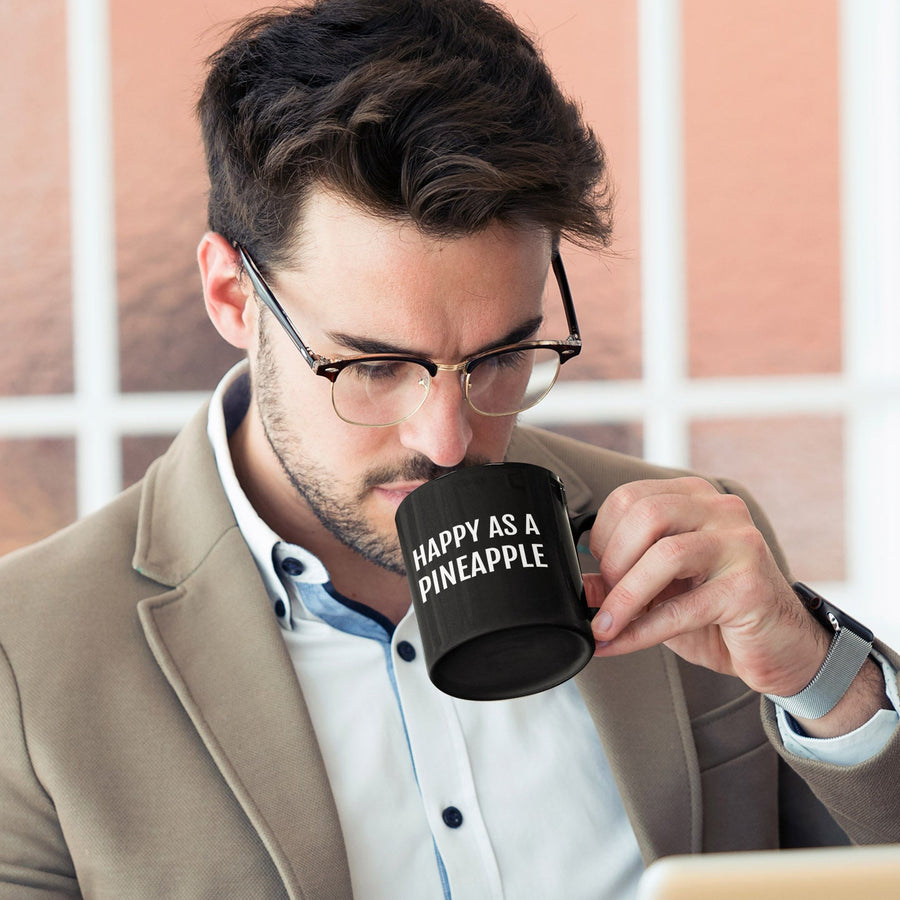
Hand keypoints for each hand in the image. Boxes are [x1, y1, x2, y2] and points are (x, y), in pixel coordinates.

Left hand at [584, 477, 829, 697]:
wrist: (782, 650)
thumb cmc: (719, 613)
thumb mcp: (661, 592)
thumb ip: (621, 582)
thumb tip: (580, 586)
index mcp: (695, 500)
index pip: (631, 496)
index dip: (603, 534)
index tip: (597, 570)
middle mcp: (721, 511)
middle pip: (647, 514)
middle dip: (614, 561)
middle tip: (604, 599)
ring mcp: (740, 545)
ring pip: (665, 554)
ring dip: (624, 596)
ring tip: (606, 624)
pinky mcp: (749, 587)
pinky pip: (682, 607)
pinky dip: (641, 630)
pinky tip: (619, 643)